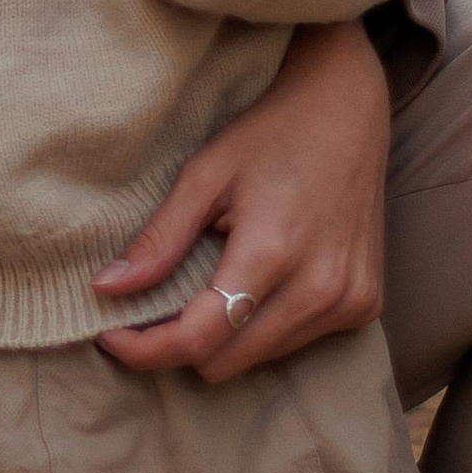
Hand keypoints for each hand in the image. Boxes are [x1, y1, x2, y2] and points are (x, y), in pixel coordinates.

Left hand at [94, 17, 389, 379]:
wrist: (347, 110)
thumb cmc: (270, 136)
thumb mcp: (204, 175)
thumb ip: (159, 239)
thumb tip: (105, 288)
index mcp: (273, 252)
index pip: (200, 338)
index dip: (145, 348)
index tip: (109, 334)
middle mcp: (320, 288)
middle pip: (225, 362)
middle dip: (178, 344)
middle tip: (151, 311)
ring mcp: (350, 301)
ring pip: (258, 360)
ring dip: (223, 339)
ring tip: (207, 289)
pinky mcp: (365, 305)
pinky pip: (295, 344)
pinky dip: (263, 328)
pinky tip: (257, 285)